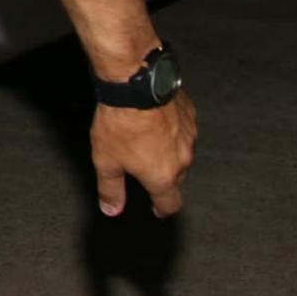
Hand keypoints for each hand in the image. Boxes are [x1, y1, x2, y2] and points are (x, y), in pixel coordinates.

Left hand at [90, 91, 196, 216]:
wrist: (135, 86)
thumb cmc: (120, 123)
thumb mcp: (106, 161)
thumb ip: (111, 189)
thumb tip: (112, 209)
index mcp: (163, 176)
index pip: (170, 204)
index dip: (162, 209)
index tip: (158, 209)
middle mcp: (182, 160)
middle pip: (175, 178)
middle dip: (161, 177)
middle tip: (143, 167)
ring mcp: (189, 137)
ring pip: (181, 152)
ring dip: (168, 151)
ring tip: (146, 140)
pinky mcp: (190, 115)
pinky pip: (183, 130)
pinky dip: (172, 130)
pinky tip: (155, 120)